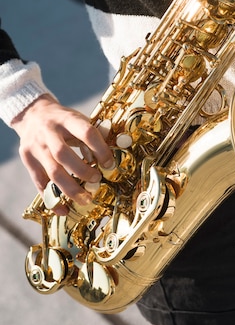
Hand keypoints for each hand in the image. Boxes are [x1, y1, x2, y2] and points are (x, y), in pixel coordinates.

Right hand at [11, 94, 113, 211]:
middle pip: (63, 155)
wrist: (32, 114)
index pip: (85, 132)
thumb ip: (93, 135)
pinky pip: (39, 183)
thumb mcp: (77, 119)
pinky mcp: (28, 160)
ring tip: (85, 199)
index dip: (100, 149)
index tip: (109, 163)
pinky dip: (52, 199)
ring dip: (70, 189)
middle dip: (82, 171)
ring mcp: (35, 147)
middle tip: (97, 180)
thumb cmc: (63, 120)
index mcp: (66, 118)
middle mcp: (48, 132)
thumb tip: (115, 153)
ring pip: (52, 171)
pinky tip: (64, 210)